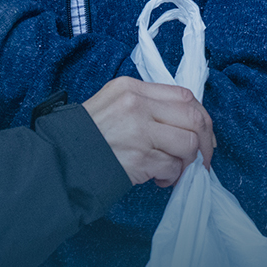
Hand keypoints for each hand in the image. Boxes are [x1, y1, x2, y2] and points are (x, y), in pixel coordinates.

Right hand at [80, 76, 215, 187]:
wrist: (61, 157)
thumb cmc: (88, 134)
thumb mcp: (112, 103)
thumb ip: (146, 105)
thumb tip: (186, 123)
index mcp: (130, 88)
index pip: (184, 96)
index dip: (201, 118)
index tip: (202, 134)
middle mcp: (136, 105)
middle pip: (194, 118)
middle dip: (205, 142)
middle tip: (201, 158)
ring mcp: (138, 131)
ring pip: (188, 144)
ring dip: (187, 162)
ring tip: (173, 169)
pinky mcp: (139, 157)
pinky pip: (173, 167)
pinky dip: (172, 177)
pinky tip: (158, 179)